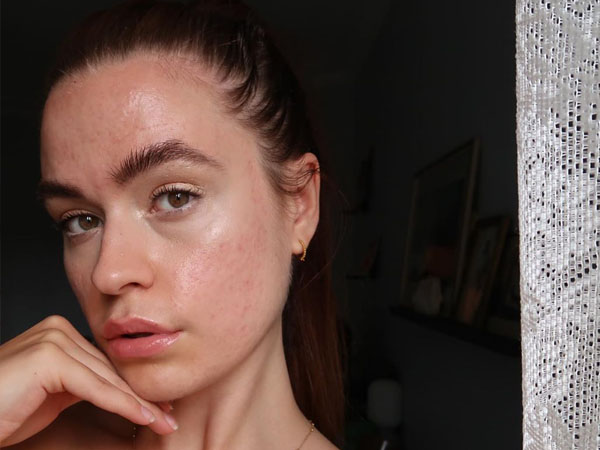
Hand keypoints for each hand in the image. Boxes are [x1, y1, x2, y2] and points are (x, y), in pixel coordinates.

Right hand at [0, 315, 176, 445]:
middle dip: (142, 395)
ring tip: (165, 423)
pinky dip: (123, 405)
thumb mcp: (51, 396)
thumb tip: (115, 390)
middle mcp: (59, 329)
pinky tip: (146, 418)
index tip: (160, 405)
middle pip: (111, 369)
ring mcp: (54, 338)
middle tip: (170, 416)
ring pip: (108, 379)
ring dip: (140, 404)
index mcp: (59, 333)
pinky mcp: (50, 357)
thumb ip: (80, 384)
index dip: (134, 386)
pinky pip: (96, 387)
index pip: (106, 362)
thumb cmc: (2, 410)